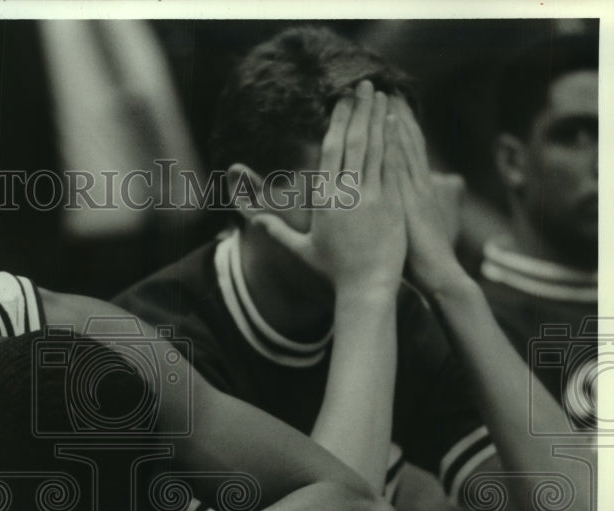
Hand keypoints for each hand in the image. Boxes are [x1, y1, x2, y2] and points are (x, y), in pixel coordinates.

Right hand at [246, 80, 406, 295]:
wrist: (365, 288)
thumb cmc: (333, 272)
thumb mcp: (301, 250)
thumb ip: (277, 231)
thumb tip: (253, 220)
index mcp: (324, 200)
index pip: (331, 151)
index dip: (337, 122)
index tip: (342, 102)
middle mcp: (347, 194)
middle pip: (353, 142)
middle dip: (358, 111)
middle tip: (363, 86)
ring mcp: (371, 197)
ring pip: (374, 148)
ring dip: (377, 118)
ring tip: (380, 94)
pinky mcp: (391, 204)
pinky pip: (390, 164)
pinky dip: (392, 141)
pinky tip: (393, 122)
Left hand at [386, 97, 469, 296]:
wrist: (436, 274)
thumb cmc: (425, 254)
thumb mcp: (422, 223)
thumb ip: (422, 203)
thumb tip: (434, 187)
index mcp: (418, 187)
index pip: (405, 150)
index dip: (396, 126)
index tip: (383, 104)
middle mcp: (417, 182)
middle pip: (404, 140)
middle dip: (392, 113)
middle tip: (381, 87)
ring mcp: (413, 188)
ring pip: (402, 144)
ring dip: (393, 117)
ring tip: (383, 93)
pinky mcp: (408, 198)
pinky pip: (398, 161)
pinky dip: (394, 139)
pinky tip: (386, 122)